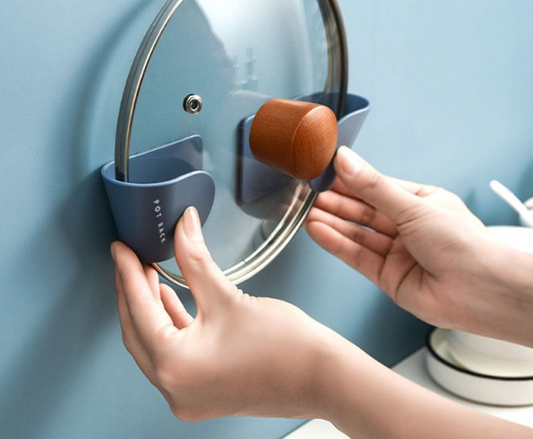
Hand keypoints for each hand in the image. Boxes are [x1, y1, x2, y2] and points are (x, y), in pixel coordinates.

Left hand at [112, 207, 335, 420]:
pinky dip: (169, 325)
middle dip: (131, 290)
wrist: (323, 377)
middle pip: (138, 330)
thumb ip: (195, 259)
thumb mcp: (228, 296)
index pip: (138, 309)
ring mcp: (189, 395)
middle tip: (130, 258)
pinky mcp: (204, 391)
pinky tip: (170, 300)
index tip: (121, 249)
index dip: (127, 272)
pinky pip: (173, 354)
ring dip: (149, 307)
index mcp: (175, 366)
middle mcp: (175, 389)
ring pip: (154, 343)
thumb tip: (182, 227)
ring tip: (147, 273)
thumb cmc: (285, 347)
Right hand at [306, 147, 532, 345]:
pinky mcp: (387, 276)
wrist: (481, 292)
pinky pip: (356, 255)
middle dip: (336, 202)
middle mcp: (407, 227)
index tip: (324, 172)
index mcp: (419, 203)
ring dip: (331, 222)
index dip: (349, 181)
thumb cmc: (464, 246)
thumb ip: (374, 187)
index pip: (375, 187)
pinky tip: (318, 230)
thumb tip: (346, 161)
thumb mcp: (413, 206)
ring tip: (306, 211)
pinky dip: (336, 243)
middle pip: (363, 211)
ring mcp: (396, 252)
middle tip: (309, 193)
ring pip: (357, 233)